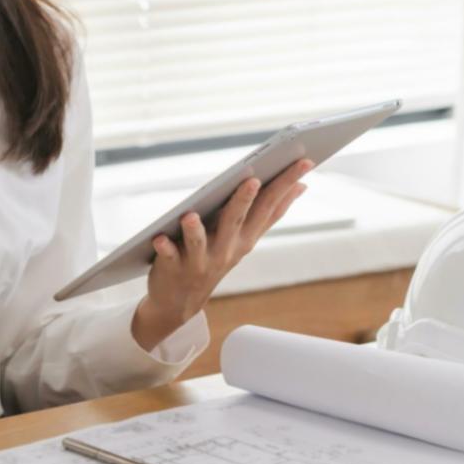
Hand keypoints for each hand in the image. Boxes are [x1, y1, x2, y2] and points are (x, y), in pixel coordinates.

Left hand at [131, 159, 313, 350]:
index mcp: (245, 238)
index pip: (269, 207)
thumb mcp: (245, 239)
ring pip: (198, 242)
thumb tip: (301, 186)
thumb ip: (269, 214)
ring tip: (190, 216)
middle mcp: (226, 249)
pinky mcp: (172, 267)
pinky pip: (168, 256)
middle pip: (235, 221)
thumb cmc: (215, 259)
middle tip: (253, 180)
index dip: (286, 185)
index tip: (304, 161)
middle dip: (244, 201)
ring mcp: (199, 260)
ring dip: (195, 230)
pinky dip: (164, 248)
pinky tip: (158, 239)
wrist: (180, 302)